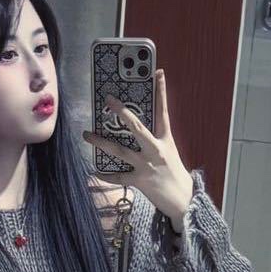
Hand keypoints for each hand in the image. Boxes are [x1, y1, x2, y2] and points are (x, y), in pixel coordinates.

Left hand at [82, 69, 193, 227]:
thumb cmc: (173, 173)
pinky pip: (118, 176)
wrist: (183, 199)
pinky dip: (105, 174)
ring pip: (120, 150)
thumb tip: (136, 127)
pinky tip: (94, 170)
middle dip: (122, 112)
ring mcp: (146, 166)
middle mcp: (155, 150)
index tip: (158, 72)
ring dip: (101, 142)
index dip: (161, 91)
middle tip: (108, 99)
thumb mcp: (168, 151)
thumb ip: (154, 139)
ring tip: (87, 134)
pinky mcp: (139, 181)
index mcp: (165, 140)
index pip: (163, 111)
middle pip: (137, 128)